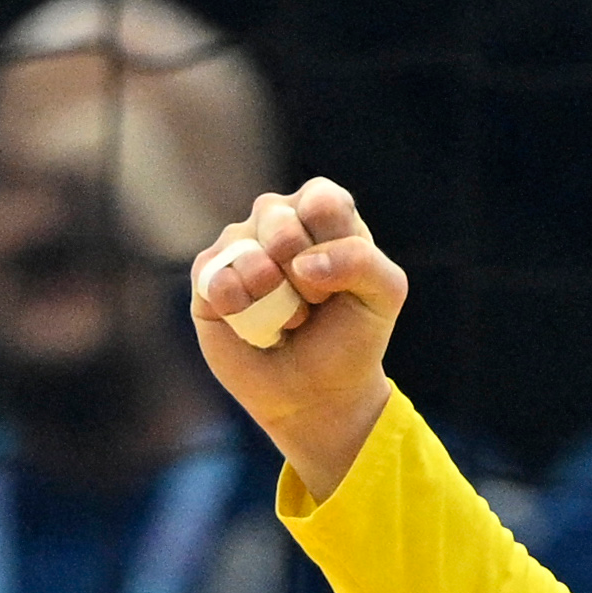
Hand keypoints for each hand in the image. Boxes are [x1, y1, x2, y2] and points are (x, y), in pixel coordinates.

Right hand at [189, 180, 406, 501]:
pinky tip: (252, 324)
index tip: (341, 281)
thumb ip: (361, 260)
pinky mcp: (208, 276)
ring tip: (287, 317)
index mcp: (323, 211)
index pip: (321, 200)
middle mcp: (276, 218)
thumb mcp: (383, 294)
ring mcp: (238, 244)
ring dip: (275, 297)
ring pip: (248, 251)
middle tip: (314, 302)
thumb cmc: (350, 335)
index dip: (333, 245)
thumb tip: (301, 262)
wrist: (315, 392)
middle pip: (280, 221)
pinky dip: (241, 308)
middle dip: (304, 275)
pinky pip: (217, 279)